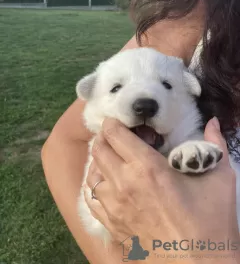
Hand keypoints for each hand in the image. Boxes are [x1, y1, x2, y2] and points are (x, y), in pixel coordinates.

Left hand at [84, 117, 238, 260]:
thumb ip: (215, 145)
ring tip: (112, 156)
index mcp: (147, 168)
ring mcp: (114, 206)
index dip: (114, 123)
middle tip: (118, 136)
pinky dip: (93, 183)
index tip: (120, 122)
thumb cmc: (211, 223)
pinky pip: (90, 196)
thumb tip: (212, 121)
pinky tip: (104, 180)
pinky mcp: (111, 224)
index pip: (115, 135)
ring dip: (99, 159)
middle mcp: (124, 183)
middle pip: (99, 149)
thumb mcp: (219, 179)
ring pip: (91, 172)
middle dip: (105, 137)